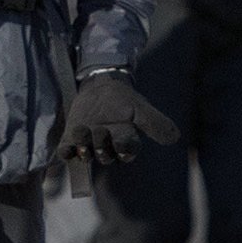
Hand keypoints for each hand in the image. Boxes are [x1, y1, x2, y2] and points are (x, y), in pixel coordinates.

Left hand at [53, 71, 180, 164]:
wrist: (99, 86)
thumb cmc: (122, 98)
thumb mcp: (140, 108)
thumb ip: (155, 122)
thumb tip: (175, 137)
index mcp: (126, 140)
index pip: (127, 151)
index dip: (125, 149)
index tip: (123, 142)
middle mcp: (107, 147)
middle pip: (106, 156)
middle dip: (102, 146)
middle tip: (100, 130)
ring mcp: (89, 144)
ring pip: (87, 155)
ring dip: (84, 147)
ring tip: (82, 130)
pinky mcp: (72, 139)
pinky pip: (67, 152)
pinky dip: (66, 152)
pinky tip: (66, 148)